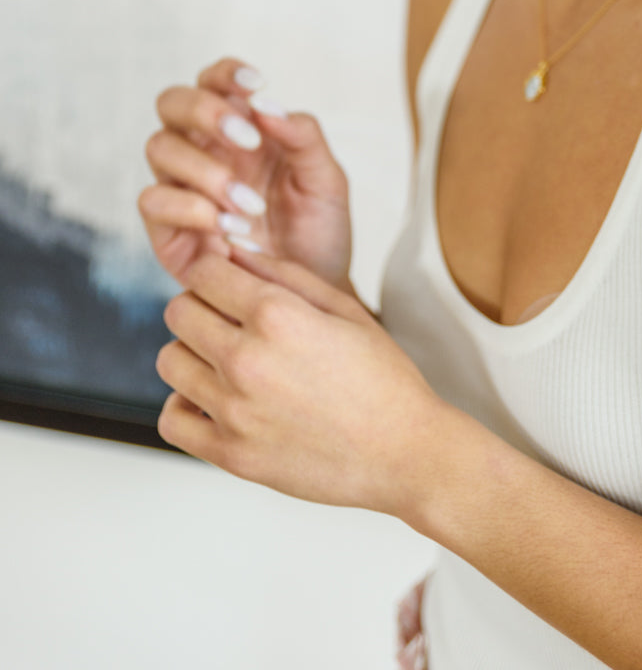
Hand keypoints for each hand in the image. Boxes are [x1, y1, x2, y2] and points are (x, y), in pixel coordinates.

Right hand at [139, 58, 352, 291]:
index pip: (213, 80)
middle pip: (171, 102)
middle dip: (206, 111)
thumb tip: (266, 104)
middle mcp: (202, 152)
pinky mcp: (167, 232)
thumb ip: (302, 136)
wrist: (310, 298)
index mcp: (238, 129)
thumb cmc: (317, 232)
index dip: (225, 73)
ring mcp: (181, 189)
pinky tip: (230, 228)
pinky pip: (153, 201)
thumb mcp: (325, 180)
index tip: (256, 84)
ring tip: (249, 203)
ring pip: (159, 147)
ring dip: (205, 168)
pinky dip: (192, 208)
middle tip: (248, 141)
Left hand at [156, 249, 444, 519]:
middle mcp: (246, 359)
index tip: (229, 284)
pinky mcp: (230, 455)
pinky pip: (172, 419)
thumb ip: (284, 274)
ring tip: (226, 362)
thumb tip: (234, 254)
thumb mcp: (343, 307)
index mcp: (277, 316)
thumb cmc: (382, 377)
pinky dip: (186, 405)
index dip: (215, 272)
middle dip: (200, 306)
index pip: (203, 273)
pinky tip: (217, 400)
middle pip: (178, 313)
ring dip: (193, 354)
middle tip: (229, 321)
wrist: (403, 452)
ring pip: (170, 361)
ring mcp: (234, 411)